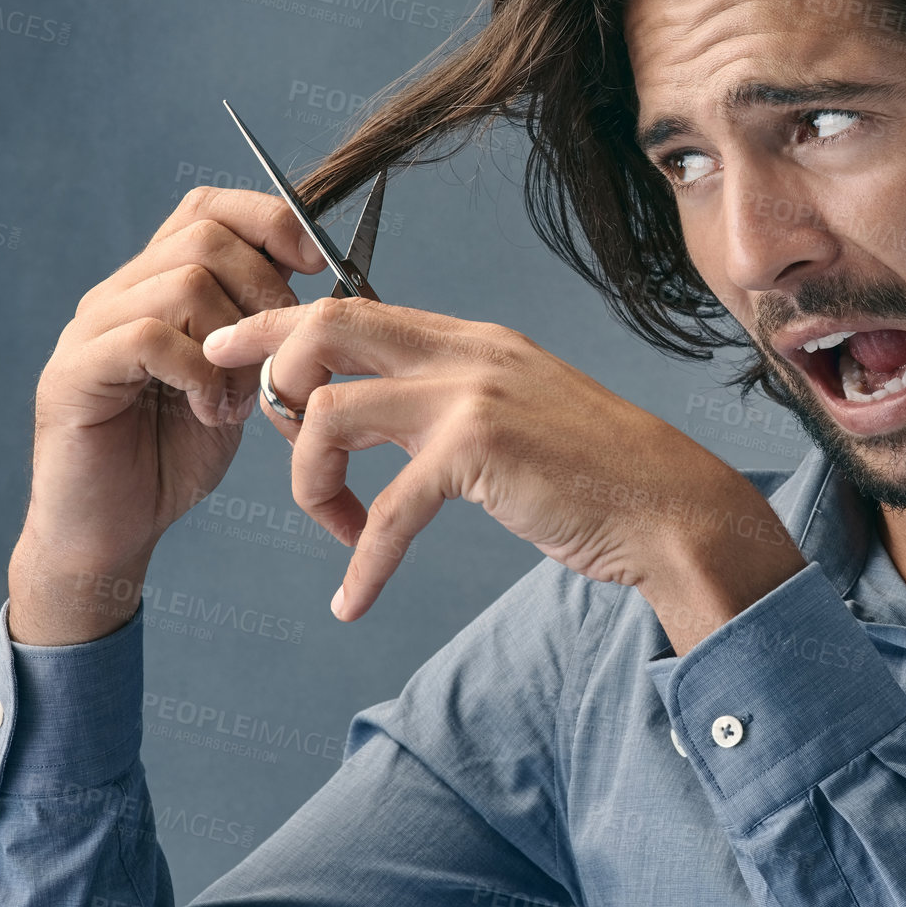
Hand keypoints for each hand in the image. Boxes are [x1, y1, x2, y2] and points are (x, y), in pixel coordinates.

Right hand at [9, 187, 331, 644]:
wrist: (113, 529)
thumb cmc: (176, 454)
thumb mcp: (240, 381)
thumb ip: (265, 331)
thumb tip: (331, 287)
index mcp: (157, 284)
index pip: (208, 208)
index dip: (269, 221)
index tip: (316, 265)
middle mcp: (118, 293)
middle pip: (205, 237)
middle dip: (266, 292)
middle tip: (279, 358)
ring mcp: (91, 329)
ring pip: (184, 282)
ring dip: (235, 340)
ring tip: (239, 399)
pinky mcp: (73, 373)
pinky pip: (149, 335)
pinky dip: (199, 372)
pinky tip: (209, 413)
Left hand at [202, 297, 804, 642]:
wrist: (670, 507)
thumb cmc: (598, 475)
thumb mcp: (518, 412)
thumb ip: (451, 401)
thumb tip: (378, 417)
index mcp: (473, 340)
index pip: (354, 308)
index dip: (280, 326)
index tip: (234, 354)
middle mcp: (467, 352)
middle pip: (326, 328)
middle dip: (268, 372)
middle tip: (255, 427)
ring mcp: (473, 396)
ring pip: (332, 413)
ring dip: (310, 483)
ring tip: (338, 530)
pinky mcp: (480, 451)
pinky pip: (388, 508)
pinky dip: (363, 561)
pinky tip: (355, 598)